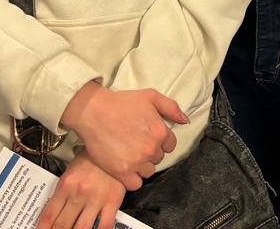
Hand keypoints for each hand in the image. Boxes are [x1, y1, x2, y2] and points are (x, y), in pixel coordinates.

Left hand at [35, 153, 126, 228]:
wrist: (115, 143)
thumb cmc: (91, 159)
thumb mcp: (71, 172)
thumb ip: (62, 193)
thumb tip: (53, 215)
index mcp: (66, 185)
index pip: (49, 215)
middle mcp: (79, 193)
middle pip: (62, 225)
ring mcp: (96, 198)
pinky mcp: (113, 201)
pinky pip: (105, 225)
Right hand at [60, 83, 187, 189]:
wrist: (94, 112)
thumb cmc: (122, 102)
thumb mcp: (151, 96)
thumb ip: (172, 108)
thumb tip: (186, 121)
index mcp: (161, 132)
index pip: (170, 145)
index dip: (160, 141)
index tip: (148, 136)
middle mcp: (151, 149)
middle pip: (158, 158)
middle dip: (150, 152)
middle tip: (136, 143)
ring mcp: (136, 162)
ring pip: (148, 171)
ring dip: (141, 166)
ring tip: (129, 155)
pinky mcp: (121, 172)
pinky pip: (135, 184)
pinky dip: (132, 179)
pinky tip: (125, 168)